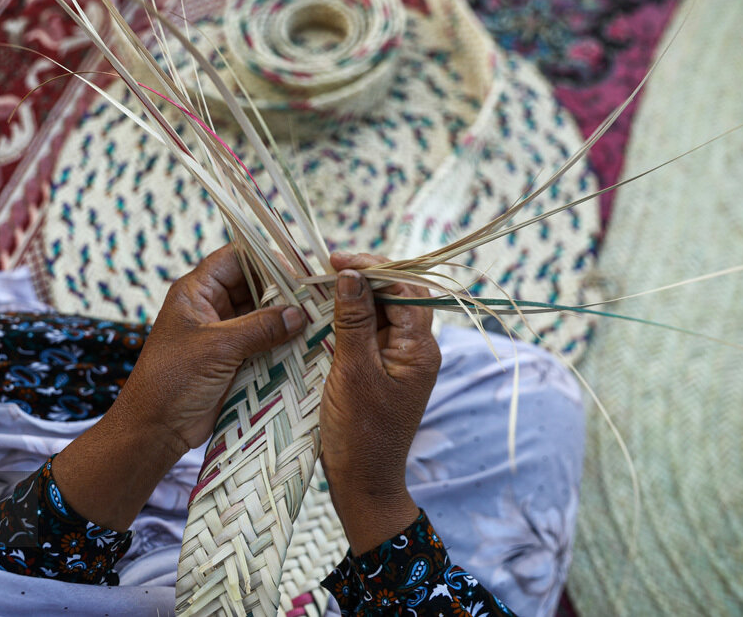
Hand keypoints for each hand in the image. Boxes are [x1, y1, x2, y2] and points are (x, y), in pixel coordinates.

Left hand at [53, 244, 305, 529]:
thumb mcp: (218, 347)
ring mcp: (223, 333)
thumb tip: (299, 313)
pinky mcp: (233, 358)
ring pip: (261, 314)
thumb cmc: (174, 379)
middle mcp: (210, 307)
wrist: (156, 429)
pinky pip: (262, 341)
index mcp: (196, 291)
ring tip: (318, 318)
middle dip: (283, 290)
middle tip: (316, 296)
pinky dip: (282, 341)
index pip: (236, 258)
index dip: (267, 259)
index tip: (299, 270)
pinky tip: (306, 343)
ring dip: (285, 317)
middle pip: (253, 284)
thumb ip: (260, 327)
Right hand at [320, 252, 440, 553]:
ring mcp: (401, 361)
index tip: (337, 261)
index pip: (405, 289)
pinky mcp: (384, 371)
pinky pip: (372, 333)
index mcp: (419, 349)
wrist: (362, 482)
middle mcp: (417, 350)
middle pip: (398, 296)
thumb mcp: (352, 372)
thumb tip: (351, 274)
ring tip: (323, 285)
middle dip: (366, 277)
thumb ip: (353, 321)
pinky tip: (327, 314)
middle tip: (328, 268)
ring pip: (383, 313)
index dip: (373, 268)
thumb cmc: (359, 433)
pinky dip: (351, 318)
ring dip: (357, 296)